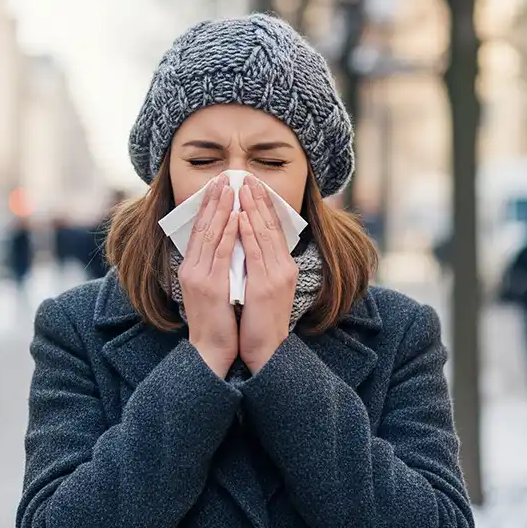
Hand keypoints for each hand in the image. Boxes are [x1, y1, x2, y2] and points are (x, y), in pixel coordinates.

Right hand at [179, 173, 240, 377]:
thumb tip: (230, 244)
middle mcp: (191, 269)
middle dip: (213, 201)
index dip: (208, 207)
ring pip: (211, 235)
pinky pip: (221, 253)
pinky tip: (236, 216)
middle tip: (224, 178)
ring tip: (230, 188)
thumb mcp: (213, 289)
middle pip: (202, 227)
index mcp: (191, 268)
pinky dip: (228, 232)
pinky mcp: (210, 286)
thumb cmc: (217, 321)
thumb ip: (216, 267)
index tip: (218, 186)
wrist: (210, 349)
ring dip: (221, 209)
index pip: (199, 231)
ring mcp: (198, 276)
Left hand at [238, 176, 296, 372]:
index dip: (264, 206)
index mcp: (282, 267)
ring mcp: (277, 276)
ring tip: (244, 187)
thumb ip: (255, 266)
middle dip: (259, 200)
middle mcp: (284, 268)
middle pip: (272, 226)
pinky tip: (243, 216)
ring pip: (265, 234)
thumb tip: (242, 244)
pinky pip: (257, 253)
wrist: (265, 350)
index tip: (253, 186)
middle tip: (248, 177)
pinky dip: (250, 232)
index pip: (273, 229)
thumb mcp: (259, 288)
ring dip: (253, 208)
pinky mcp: (267, 286)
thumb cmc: (257, 321)